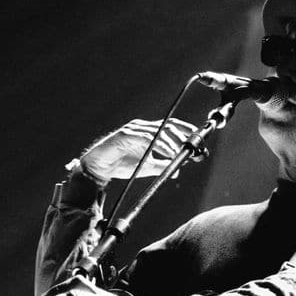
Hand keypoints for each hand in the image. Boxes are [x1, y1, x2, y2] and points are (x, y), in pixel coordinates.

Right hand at [77, 118, 199, 183]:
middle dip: (181, 135)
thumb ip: (161, 165)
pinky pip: (147, 138)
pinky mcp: (126, 135)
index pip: (169, 125)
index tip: (196, 136)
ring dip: (172, 143)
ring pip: (159, 131)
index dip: (184, 128)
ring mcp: (133, 129)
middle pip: (167, 125)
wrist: (99, 168)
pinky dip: (160, 146)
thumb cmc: (121, 164)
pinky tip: (167, 153)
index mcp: (147, 132)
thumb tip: (176, 169)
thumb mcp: (147, 166)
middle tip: (191, 146)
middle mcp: (141, 127)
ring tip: (180, 153)